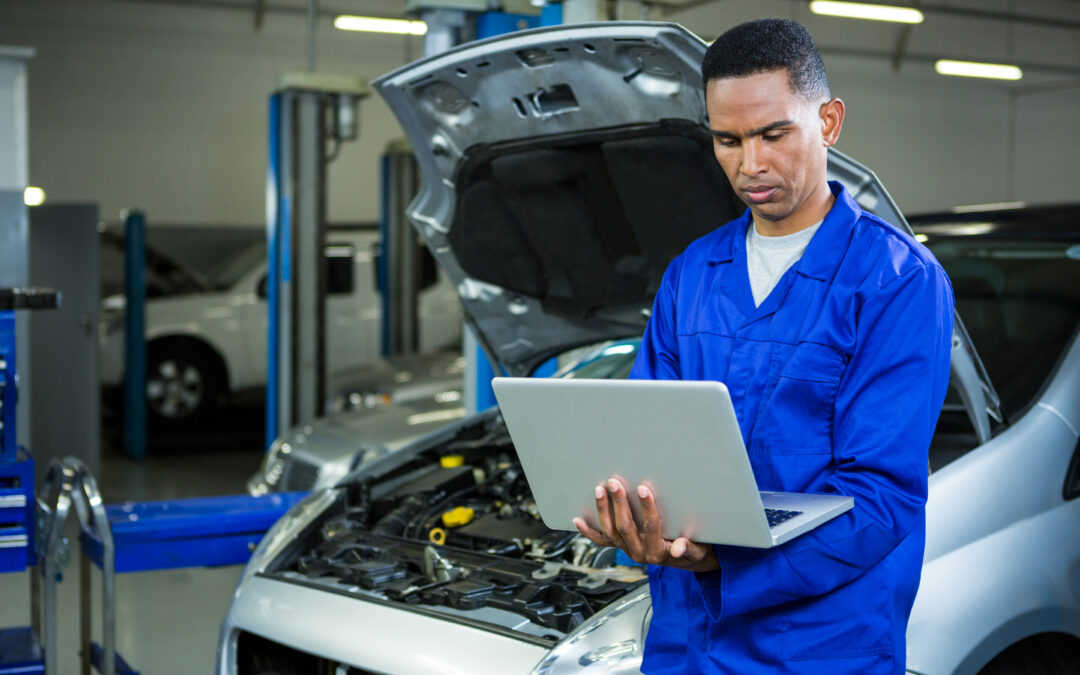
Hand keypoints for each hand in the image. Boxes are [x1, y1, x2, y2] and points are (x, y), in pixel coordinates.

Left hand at [574, 478, 718, 571]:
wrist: (685, 561)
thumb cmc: (693, 550)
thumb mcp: (698, 549)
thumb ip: (689, 548)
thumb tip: (680, 547)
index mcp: (658, 553)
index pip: (651, 527)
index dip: (647, 508)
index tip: (643, 489)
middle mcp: (639, 553)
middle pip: (625, 527)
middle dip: (619, 504)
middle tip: (615, 483)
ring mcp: (627, 550)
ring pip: (610, 531)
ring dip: (603, 510)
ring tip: (600, 490)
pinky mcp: (620, 547)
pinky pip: (601, 541)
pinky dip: (588, 531)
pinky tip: (577, 519)